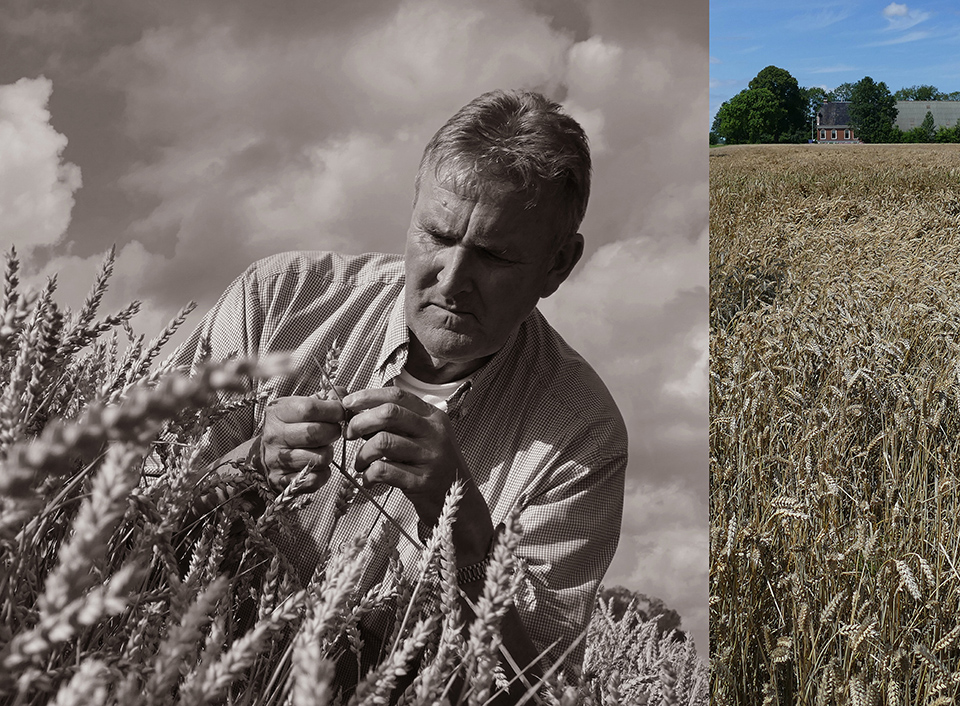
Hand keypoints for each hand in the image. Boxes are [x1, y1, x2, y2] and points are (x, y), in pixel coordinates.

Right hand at [259, 390, 344, 493]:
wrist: (261, 456)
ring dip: (328, 453)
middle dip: (333, 432)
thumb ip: (325, 399)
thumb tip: (345, 397)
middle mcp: (274, 436)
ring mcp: (276, 460)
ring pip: (319, 458)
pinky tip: (317, 465)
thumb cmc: (288, 427)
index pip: (309, 409)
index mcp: (277, 412)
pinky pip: (315, 479)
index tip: (340, 413)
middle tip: (334, 431)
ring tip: (323, 448)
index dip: (332, 410)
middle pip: (315, 433)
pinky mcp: (282, 481)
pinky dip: (323, 473)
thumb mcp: (300, 406)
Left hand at [343, 386, 493, 563]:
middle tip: (349, 434)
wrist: (459, 502)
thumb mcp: (421, 438)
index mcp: (433, 417)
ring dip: (362, 453)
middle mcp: (435, 433)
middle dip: (360, 422)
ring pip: (383, 442)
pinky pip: (384, 471)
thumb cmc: (432, 466)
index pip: (397, 395)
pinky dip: (369, 475)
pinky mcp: (423, 481)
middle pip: (389, 414)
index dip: (368, 397)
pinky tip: (369, 480)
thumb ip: (394, 423)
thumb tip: (354, 410)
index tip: (347, 404)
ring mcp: (431, 457)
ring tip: (360, 463)